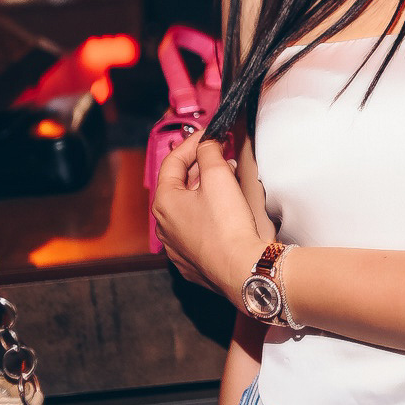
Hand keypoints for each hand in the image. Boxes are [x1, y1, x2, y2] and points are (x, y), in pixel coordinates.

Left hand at [154, 132, 260, 300]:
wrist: (241, 269)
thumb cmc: (227, 225)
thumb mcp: (218, 176)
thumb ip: (209, 151)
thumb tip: (207, 142)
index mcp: (164, 202)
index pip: (173, 161)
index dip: (192, 143)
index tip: (210, 135)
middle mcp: (164, 226)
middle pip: (179, 185)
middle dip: (201, 167)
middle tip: (221, 156)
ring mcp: (176, 247)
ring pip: (187, 210)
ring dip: (204, 192)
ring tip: (227, 182)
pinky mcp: (192, 262)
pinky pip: (196, 231)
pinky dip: (208, 216)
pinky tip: (225, 214)